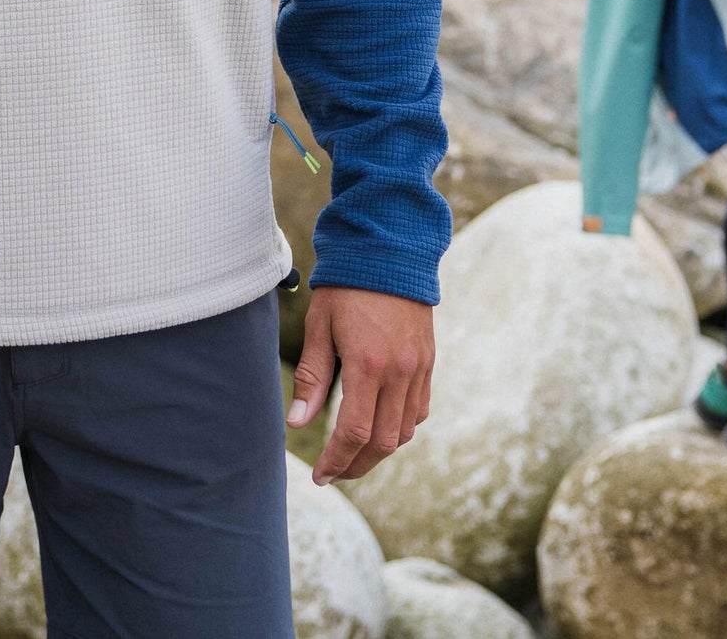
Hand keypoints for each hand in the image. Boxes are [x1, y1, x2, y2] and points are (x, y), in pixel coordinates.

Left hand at [285, 284, 432, 485]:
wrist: (388, 250)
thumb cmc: (345, 286)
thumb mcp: (319, 326)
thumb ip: (312, 377)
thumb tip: (298, 424)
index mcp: (367, 364)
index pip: (353, 432)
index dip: (335, 461)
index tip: (319, 475)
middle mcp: (399, 372)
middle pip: (382, 443)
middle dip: (356, 466)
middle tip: (333, 474)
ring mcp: (419, 369)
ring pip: (405, 432)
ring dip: (379, 451)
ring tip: (353, 456)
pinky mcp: (429, 362)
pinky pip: (419, 411)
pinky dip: (401, 428)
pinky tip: (380, 427)